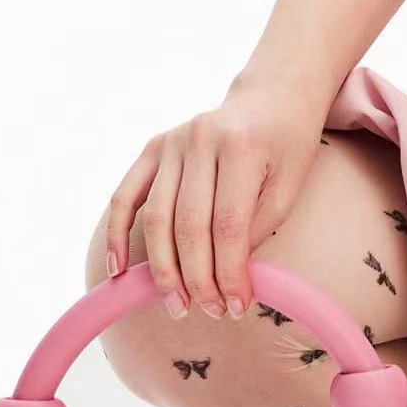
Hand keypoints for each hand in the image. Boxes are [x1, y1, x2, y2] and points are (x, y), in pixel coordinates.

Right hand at [99, 71, 330, 320]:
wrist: (272, 95)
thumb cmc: (287, 144)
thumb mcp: (290, 183)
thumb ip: (258, 227)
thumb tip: (226, 278)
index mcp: (242, 146)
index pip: (229, 225)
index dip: (230, 271)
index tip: (236, 305)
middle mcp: (201, 139)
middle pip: (190, 225)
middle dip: (198, 277)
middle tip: (209, 310)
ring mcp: (173, 141)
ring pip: (156, 217)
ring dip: (164, 268)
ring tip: (178, 304)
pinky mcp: (154, 147)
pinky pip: (126, 195)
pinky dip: (116, 233)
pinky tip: (119, 270)